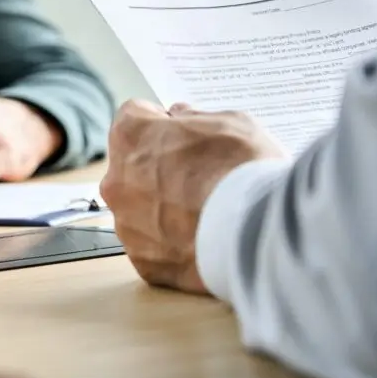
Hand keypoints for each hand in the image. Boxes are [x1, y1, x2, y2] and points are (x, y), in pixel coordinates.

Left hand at [100, 100, 285, 293]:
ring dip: (163, 208)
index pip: (133, 117)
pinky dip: (173, 244)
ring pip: (140, 209)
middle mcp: (116, 179)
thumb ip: (196, 118)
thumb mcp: (231, 122)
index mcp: (130, 136)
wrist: (260, 233)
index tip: (182, 134)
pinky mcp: (143, 260)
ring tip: (206, 213)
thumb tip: (180, 117)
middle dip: (159, 168)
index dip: (161, 124)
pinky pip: (153, 246)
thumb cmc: (244, 169)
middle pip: (132, 166)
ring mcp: (127, 223)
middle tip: (199, 177)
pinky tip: (203, 240)